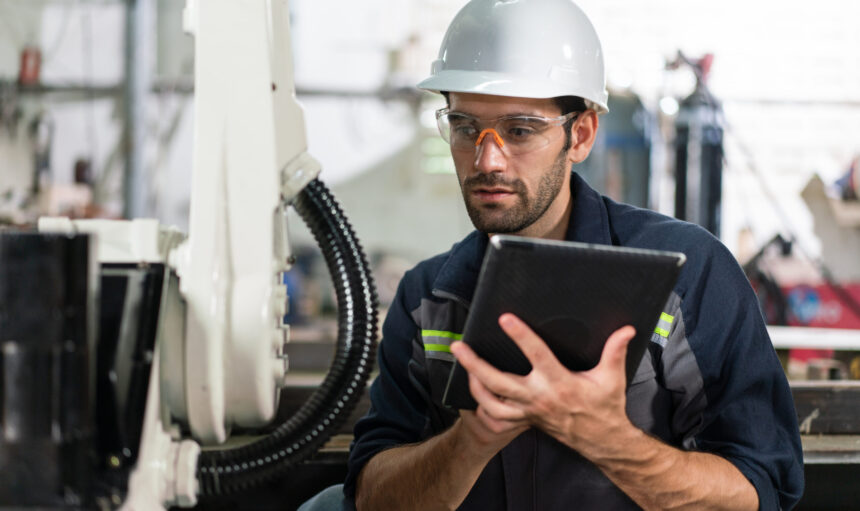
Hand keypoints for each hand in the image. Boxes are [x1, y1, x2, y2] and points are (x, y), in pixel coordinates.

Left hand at [450, 313, 635, 456]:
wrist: (602, 441)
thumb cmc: (606, 407)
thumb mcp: (612, 378)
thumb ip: (615, 351)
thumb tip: (627, 329)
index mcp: (560, 383)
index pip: (536, 355)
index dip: (520, 336)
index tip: (505, 318)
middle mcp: (539, 397)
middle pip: (499, 381)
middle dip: (475, 364)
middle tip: (458, 346)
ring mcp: (529, 410)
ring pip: (492, 401)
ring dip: (473, 383)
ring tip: (462, 364)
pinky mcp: (525, 418)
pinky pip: (497, 414)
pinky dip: (482, 402)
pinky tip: (473, 388)